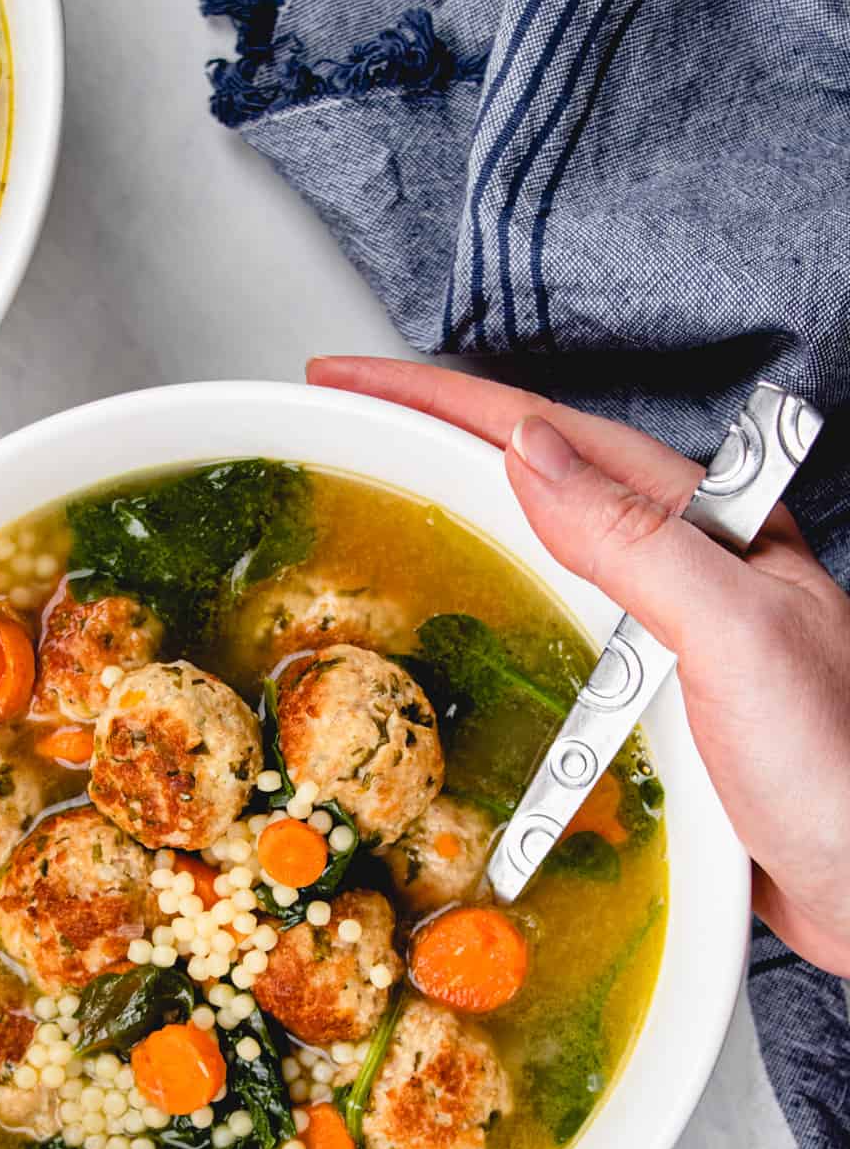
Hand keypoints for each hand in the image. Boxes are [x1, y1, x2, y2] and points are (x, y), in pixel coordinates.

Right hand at [309, 357, 849, 976]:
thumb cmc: (838, 768)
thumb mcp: (733, 634)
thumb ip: (635, 541)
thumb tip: (527, 455)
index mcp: (704, 527)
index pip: (548, 436)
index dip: (440, 401)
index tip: (352, 380)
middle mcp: (684, 567)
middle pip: (536, 476)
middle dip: (435, 438)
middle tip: (347, 423)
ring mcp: (665, 631)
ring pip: (539, 550)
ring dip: (457, 517)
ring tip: (382, 499)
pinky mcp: (651, 701)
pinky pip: (553, 636)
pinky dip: (494, 617)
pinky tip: (462, 630)